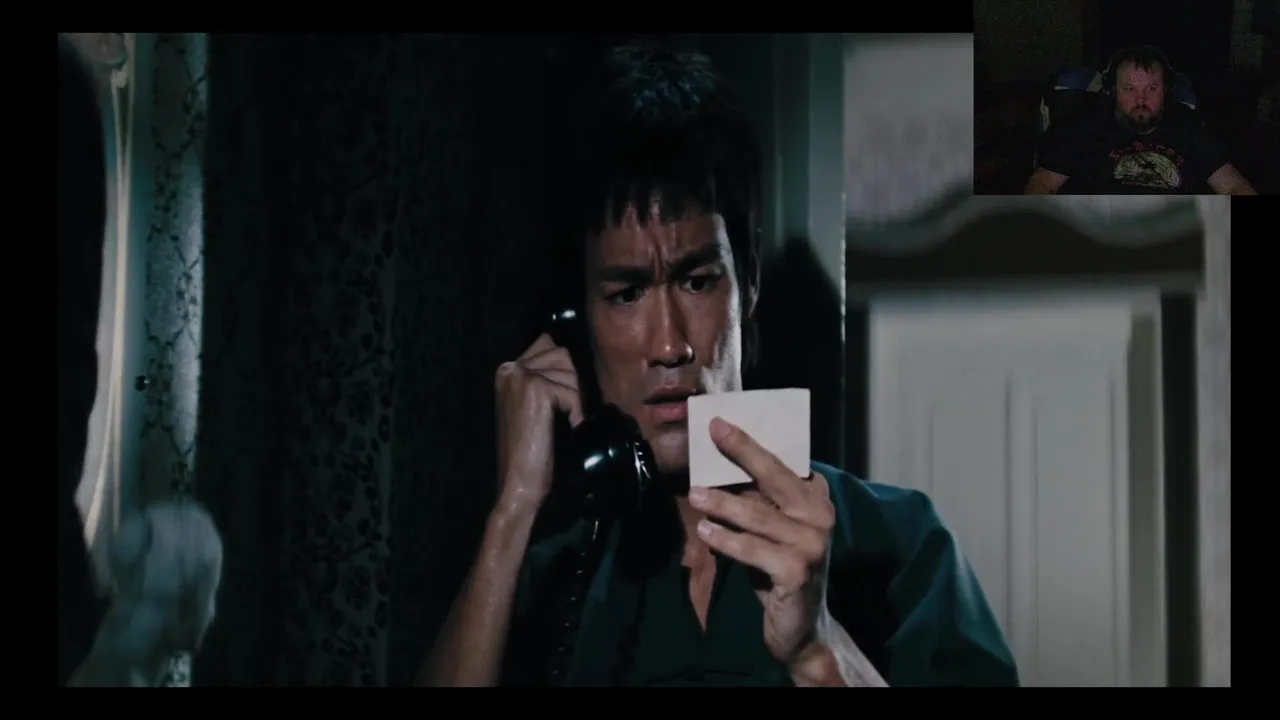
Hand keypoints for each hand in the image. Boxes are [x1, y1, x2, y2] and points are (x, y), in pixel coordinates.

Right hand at [493, 333, 583, 514]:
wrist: (519, 482)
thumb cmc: (529, 451)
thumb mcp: (532, 407)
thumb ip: (544, 380)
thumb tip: (569, 361)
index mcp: (508, 371)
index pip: (548, 345)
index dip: (564, 372)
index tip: (563, 399)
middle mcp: (511, 368)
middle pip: (562, 356)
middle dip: (571, 385)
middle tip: (562, 415)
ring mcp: (522, 377)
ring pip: (570, 373)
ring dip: (574, 401)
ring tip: (559, 424)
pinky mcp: (536, 389)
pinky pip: (573, 392)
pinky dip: (575, 413)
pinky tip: (564, 429)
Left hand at [688, 417, 834, 667]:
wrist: (801, 627)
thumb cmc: (781, 568)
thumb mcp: (773, 528)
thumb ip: (759, 501)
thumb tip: (717, 468)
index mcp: (816, 499)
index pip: (782, 463)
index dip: (751, 443)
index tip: (720, 423)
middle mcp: (820, 516)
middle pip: (775, 476)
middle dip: (742, 451)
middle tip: (713, 432)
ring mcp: (812, 544)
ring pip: (757, 515)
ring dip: (722, 504)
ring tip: (695, 495)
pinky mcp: (797, 570)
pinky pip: (753, 550)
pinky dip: (727, 541)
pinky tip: (706, 534)